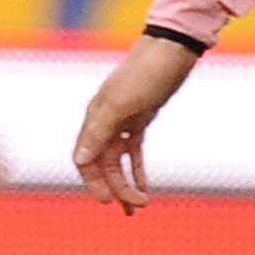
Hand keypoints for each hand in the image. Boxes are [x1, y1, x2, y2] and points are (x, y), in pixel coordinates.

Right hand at [72, 33, 199, 213]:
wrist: (172, 47)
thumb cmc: (147, 72)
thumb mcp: (123, 102)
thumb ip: (100, 131)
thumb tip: (81, 160)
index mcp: (96, 117)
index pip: (85, 159)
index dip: (94, 182)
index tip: (108, 202)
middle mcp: (105, 120)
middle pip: (102, 164)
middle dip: (116, 188)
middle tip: (136, 208)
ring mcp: (122, 119)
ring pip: (117, 160)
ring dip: (126, 183)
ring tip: (141, 204)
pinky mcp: (140, 117)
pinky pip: (133, 150)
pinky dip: (137, 169)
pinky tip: (144, 186)